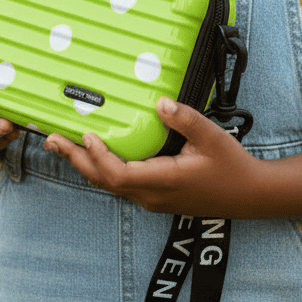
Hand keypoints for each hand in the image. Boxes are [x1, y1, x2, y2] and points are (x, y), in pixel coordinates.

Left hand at [43, 98, 261, 216]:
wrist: (249, 195)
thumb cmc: (231, 166)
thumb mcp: (211, 137)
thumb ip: (185, 118)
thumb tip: (159, 102)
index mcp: (163, 181)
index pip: (118, 175)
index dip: (98, 157)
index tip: (86, 134)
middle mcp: (151, 195)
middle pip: (104, 181)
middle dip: (76, 159)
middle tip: (51, 139)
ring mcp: (152, 199)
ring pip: (109, 185)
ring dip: (85, 164)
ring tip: (63, 144)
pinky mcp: (156, 196)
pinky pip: (120, 184)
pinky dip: (101, 168)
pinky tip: (95, 153)